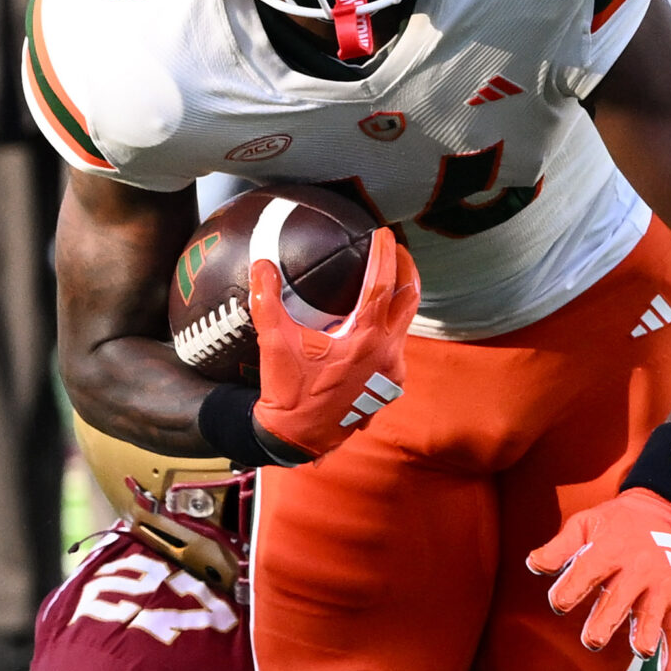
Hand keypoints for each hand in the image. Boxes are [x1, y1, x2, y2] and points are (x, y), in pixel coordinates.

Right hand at [246, 228, 418, 462]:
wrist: (297, 438)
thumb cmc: (288, 392)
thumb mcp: (275, 343)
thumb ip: (267, 300)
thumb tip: (261, 264)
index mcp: (365, 340)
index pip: (383, 285)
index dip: (385, 255)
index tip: (383, 233)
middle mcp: (387, 355)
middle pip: (409, 300)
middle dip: (406, 269)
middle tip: (396, 248)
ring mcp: (392, 374)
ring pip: (405, 325)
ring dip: (399, 299)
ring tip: (387, 280)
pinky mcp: (389, 387)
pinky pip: (396, 348)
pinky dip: (389, 328)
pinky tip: (373, 323)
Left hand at [529, 489, 670, 670]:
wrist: (661, 512)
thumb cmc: (613, 524)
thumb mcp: (583, 524)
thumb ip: (558, 548)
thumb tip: (533, 565)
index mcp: (610, 550)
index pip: (588, 571)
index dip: (571, 589)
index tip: (558, 604)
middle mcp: (638, 569)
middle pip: (620, 599)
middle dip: (606, 620)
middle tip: (592, 641)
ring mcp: (661, 586)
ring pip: (654, 615)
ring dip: (647, 633)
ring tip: (640, 651)